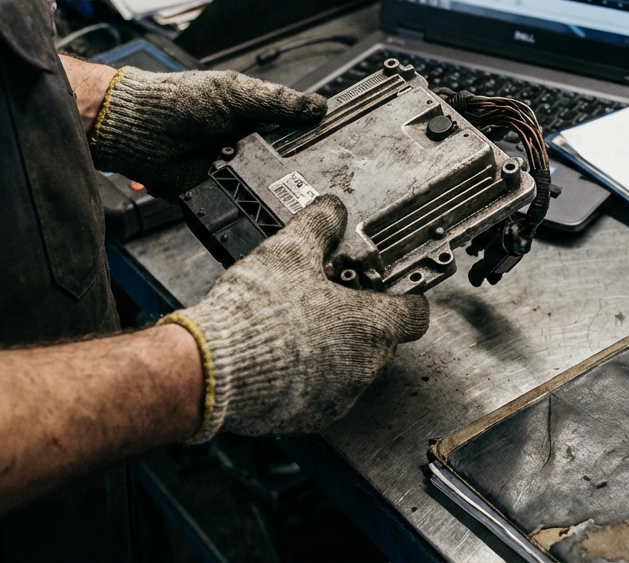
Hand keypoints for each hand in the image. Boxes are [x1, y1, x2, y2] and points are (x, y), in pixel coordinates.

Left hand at [89, 67, 326, 195]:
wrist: (139, 130)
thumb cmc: (178, 101)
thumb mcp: (234, 93)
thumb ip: (276, 101)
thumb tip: (318, 105)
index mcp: (256, 118)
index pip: (296, 130)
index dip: (315, 137)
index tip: (339, 145)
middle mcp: (248, 146)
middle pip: (287, 164)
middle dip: (300, 172)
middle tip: (321, 177)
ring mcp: (233, 172)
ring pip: (267, 188)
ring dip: (276, 191)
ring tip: (294, 195)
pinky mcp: (217, 195)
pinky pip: (239, 206)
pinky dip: (248, 207)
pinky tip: (260, 206)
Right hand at [160, 195, 429, 440]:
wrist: (213, 369)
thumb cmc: (257, 313)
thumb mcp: (290, 251)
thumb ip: (320, 226)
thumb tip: (332, 210)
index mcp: (372, 326)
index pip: (415, 314)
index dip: (403, 298)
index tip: (387, 290)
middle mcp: (364, 368)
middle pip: (381, 341)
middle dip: (359, 321)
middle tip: (328, 300)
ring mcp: (338, 398)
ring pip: (350, 370)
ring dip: (332, 350)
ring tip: (295, 326)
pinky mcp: (309, 418)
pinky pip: (320, 394)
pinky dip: (307, 377)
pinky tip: (279, 355)